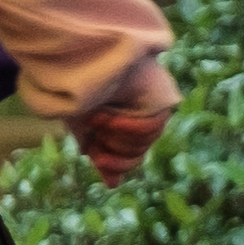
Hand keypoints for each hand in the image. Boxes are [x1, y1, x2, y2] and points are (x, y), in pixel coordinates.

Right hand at [72, 56, 178, 181]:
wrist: (82, 59)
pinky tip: (106, 116)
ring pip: (142, 143)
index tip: (93, 153)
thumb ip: (99, 153)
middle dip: (110, 146)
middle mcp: (146, 120)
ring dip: (113, 135)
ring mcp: (156, 109)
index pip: (130, 160)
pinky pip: (150, 128)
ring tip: (95, 117)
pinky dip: (124, 126)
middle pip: (136, 155)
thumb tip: (114, 184)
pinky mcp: (162, 98)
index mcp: (129, 129)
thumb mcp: (84, 127)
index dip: (112, 162)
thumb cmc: (80, 89)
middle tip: (91, 127)